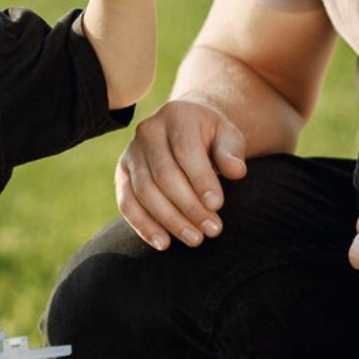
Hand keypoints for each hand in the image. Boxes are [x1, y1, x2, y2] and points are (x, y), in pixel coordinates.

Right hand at [115, 96, 247, 249]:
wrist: (185, 130)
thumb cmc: (212, 137)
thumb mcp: (229, 137)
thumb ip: (232, 152)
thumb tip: (236, 171)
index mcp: (176, 115)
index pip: (186, 151)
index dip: (201, 180)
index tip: (217, 206)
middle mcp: (148, 131)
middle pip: (165, 175)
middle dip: (189, 207)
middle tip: (212, 230)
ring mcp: (131, 153)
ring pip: (145, 192)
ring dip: (170, 220)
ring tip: (195, 239)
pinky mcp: (122, 174)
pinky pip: (127, 203)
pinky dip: (143, 225)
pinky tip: (163, 243)